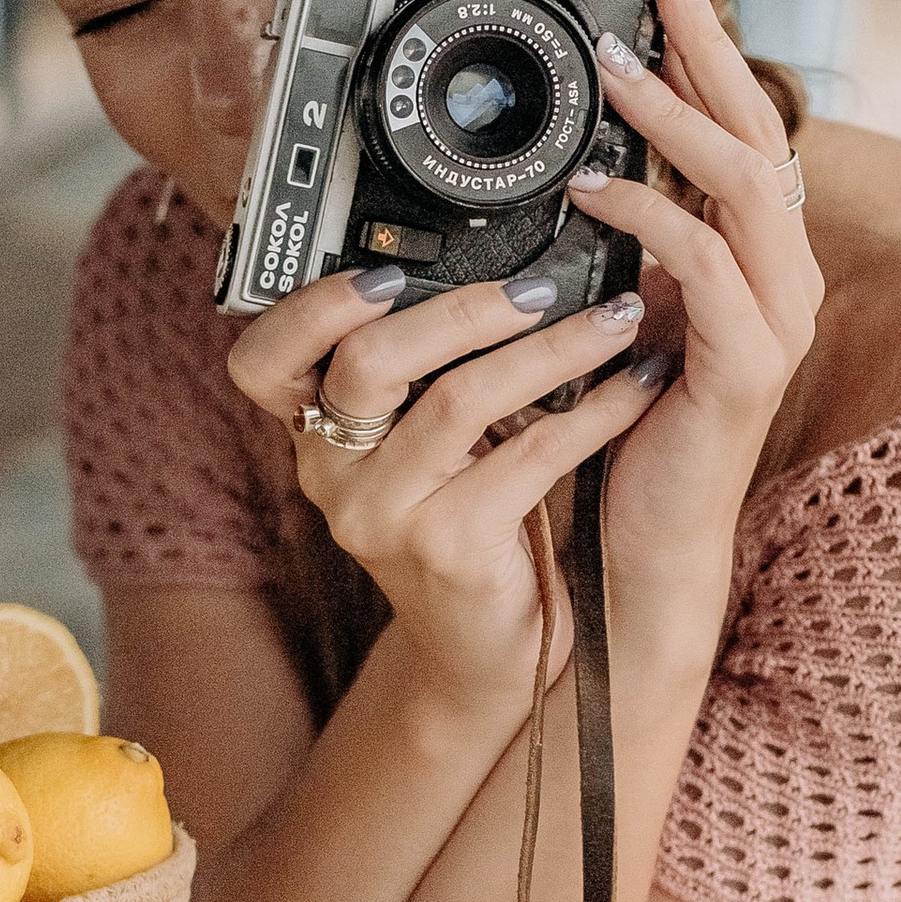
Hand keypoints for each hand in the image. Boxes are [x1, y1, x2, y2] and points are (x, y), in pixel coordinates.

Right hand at [224, 263, 671, 705]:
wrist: (489, 649)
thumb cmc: (466, 524)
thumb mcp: (421, 444)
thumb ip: (420, 369)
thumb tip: (493, 252)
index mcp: (313, 434)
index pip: (264, 360)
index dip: (313, 307)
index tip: (386, 271)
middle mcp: (332, 476)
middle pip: (370, 362)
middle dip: (463, 309)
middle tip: (542, 284)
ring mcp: (385, 518)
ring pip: (459, 402)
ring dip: (552, 349)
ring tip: (617, 318)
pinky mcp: (449, 550)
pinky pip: (529, 454)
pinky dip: (595, 411)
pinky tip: (637, 385)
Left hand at [564, 0, 824, 646]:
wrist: (643, 542)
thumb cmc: (627, 426)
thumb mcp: (623, 308)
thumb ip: (628, 239)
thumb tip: (582, 156)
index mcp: (758, 256)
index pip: (744, 127)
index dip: (711, 53)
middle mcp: (783, 276)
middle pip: (761, 131)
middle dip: (709, 52)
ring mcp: (776, 319)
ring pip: (744, 184)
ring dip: (676, 118)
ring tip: (616, 68)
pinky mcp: (746, 366)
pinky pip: (707, 267)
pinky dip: (650, 217)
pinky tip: (593, 189)